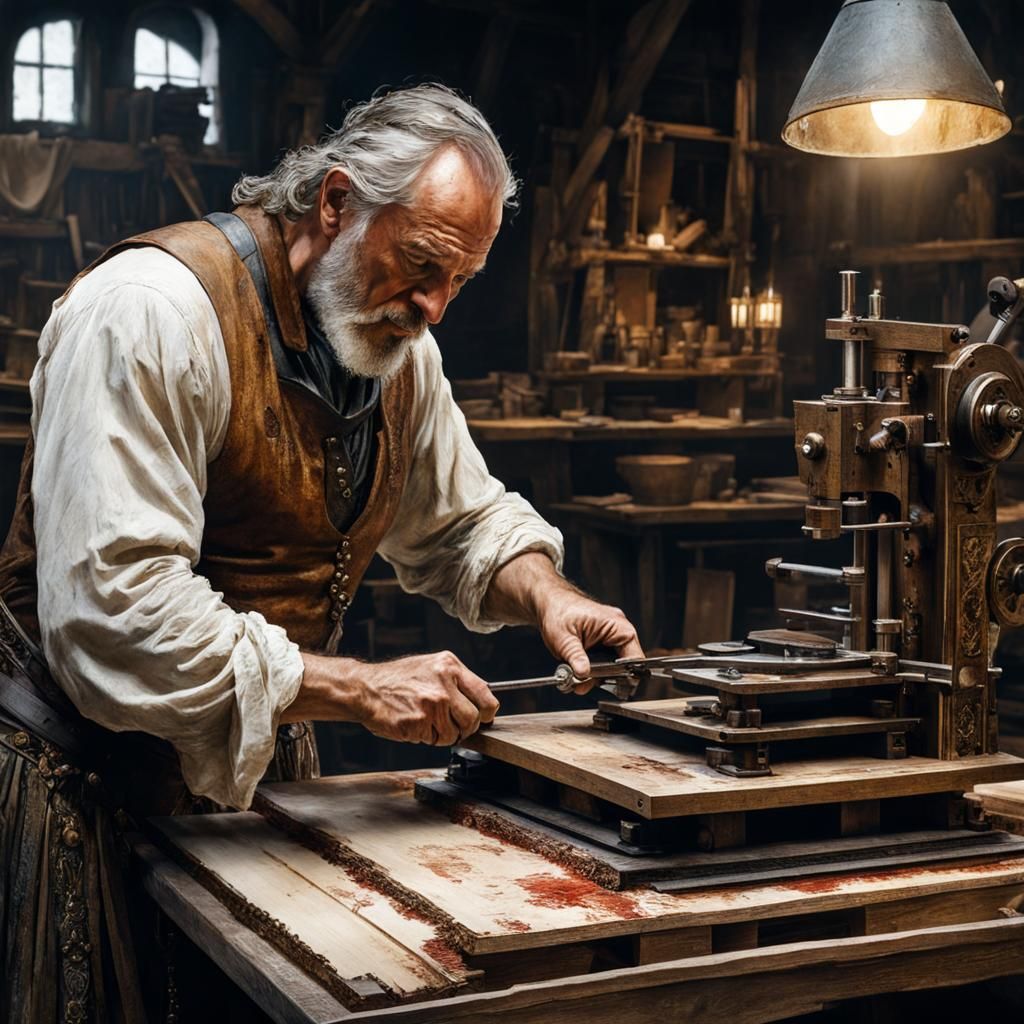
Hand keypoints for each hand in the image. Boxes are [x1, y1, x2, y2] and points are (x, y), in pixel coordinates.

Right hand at [353, 651, 498, 744]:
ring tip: (427, 722)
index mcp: (450, 666)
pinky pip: (434, 741)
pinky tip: (414, 724)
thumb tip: (480, 702)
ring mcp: (431, 704)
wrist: (365, 688)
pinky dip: (426, 738)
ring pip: (454, 734)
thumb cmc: (397, 679)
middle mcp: (443, 684)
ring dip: (443, 735)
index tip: (482, 718)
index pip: (486, 696)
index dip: (486, 713)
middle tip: (450, 725)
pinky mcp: (418, 723)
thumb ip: (456, 681)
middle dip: (464, 728)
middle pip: (473, 719)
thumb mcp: (431, 667)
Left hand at [536, 587, 643, 693]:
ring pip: (612, 666)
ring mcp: (610, 636)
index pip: (634, 658)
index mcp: (616, 625)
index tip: (608, 686)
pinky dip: (592, 669)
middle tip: (584, 684)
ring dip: (596, 675)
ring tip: (576, 678)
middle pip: (624, 665)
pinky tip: (577, 671)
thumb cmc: (557, 611)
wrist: (548, 602)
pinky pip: (604, 661)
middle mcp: (617, 630)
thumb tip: (584, 675)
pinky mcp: (601, 641)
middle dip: (604, 678)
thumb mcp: (563, 638)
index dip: (625, 676)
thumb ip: (575, 657)